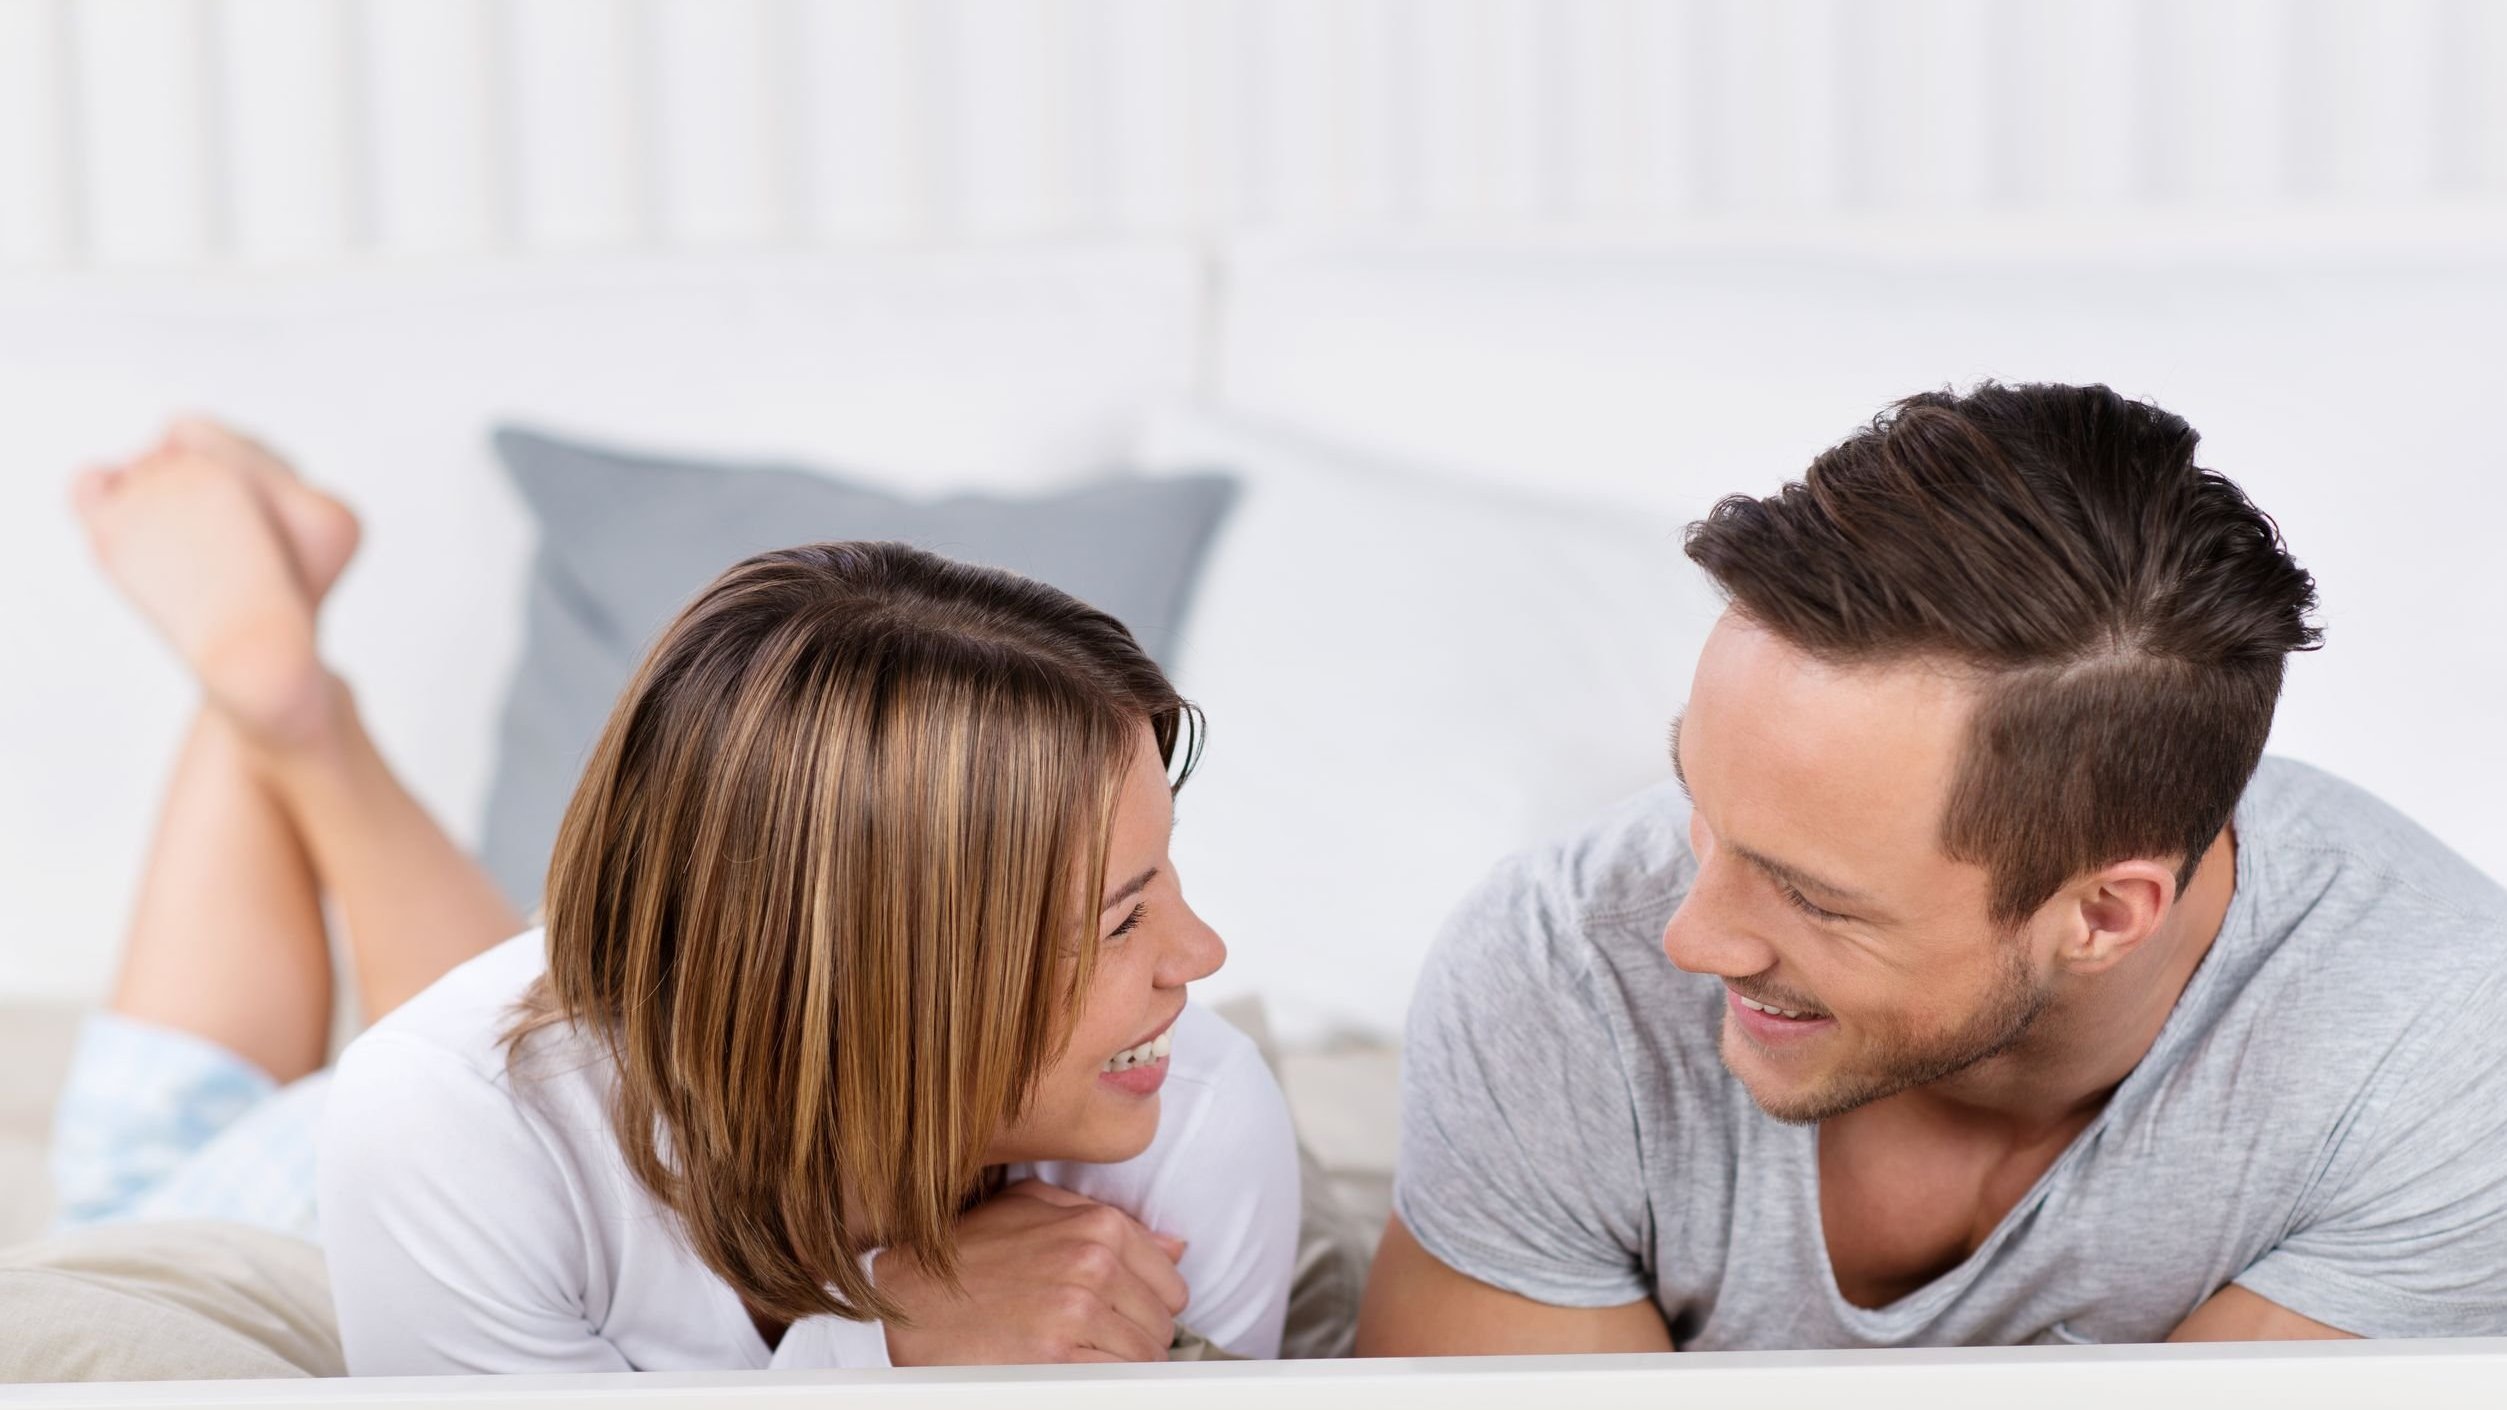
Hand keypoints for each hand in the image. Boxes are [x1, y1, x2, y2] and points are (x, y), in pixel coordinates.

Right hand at [876, 1178, 1189, 1364]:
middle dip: (1137, 1336)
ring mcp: (1078, 1314)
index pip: (1170, 1285)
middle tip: (1096, 1340)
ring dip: (1121, 1364)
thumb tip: (1174, 1245)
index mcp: (1098, 1227)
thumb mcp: (1031, 1208)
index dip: (1149, 1306)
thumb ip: (1106, 1221)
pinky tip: (1073, 1370)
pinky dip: (1107, 1382)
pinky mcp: (1058, 1360)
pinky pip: (1119, 1382)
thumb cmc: (967, 1252)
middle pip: (1161, 1325)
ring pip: (1145, 1359)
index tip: (1122, 1316)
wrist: (909, 1296)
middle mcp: (1095, 1266)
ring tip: (1081, 1356)